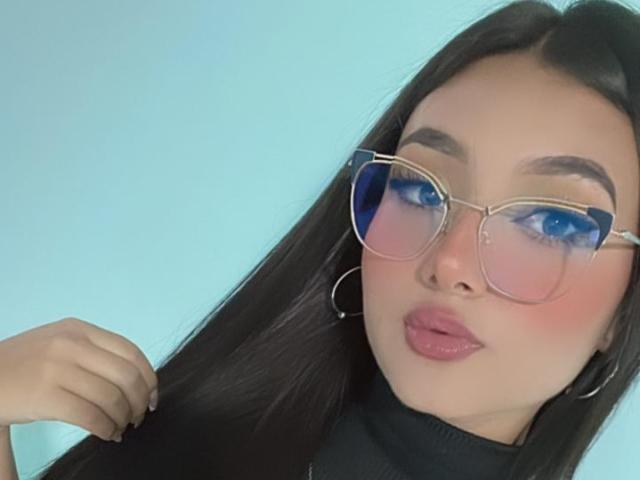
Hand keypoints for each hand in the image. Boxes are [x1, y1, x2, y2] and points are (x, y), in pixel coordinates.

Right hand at [0, 317, 157, 441]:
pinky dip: (106, 428)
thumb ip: (94, 351)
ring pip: (112, 397)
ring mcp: (57, 369)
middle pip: (127, 375)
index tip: (153, 396)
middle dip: (141, 401)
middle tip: (139, 416)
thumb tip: (137, 379)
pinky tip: (107, 433)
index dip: (149, 377)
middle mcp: (71, 344)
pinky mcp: (45, 396)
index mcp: (79, 329)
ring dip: (124, 418)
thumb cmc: (24, 364)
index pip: (131, 351)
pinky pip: (90, 416)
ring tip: (121, 427)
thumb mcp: (60, 343)